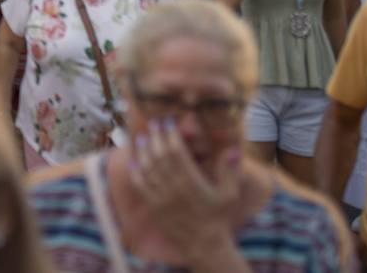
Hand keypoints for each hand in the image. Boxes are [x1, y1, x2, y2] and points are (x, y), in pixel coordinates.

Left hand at [128, 120, 242, 255]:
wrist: (204, 244)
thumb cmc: (218, 216)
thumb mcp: (229, 194)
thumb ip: (229, 171)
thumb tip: (233, 150)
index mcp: (193, 183)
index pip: (177, 153)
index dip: (171, 135)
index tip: (168, 122)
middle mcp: (175, 189)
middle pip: (160, 156)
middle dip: (156, 137)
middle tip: (153, 123)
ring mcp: (162, 198)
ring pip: (148, 169)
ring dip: (144, 150)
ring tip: (142, 136)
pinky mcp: (153, 207)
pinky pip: (140, 186)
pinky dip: (135, 172)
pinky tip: (133, 160)